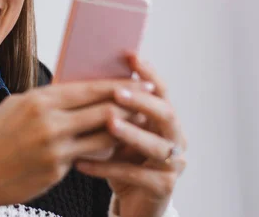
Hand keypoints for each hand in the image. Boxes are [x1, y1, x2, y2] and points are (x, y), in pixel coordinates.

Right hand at [0, 78, 149, 213]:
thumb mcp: (16, 107)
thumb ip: (48, 100)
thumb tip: (77, 92)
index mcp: (38, 100)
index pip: (88, 88)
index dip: (118, 85)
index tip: (139, 81)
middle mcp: (48, 122)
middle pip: (102, 109)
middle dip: (130, 104)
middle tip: (150, 100)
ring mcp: (54, 149)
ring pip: (102, 135)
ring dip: (123, 128)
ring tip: (139, 123)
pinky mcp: (56, 171)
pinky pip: (87, 156)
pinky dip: (102, 150)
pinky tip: (113, 146)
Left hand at [75, 56, 186, 216]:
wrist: (133, 203)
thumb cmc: (123, 161)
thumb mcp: (118, 133)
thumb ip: (113, 109)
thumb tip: (88, 76)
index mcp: (166, 120)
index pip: (161, 91)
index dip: (148, 73)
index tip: (129, 56)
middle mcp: (176, 138)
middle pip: (166, 114)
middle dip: (141, 101)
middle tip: (117, 93)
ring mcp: (173, 164)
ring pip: (155, 145)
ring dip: (130, 133)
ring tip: (107, 123)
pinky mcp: (163, 188)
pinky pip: (134, 174)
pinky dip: (106, 167)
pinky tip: (82, 162)